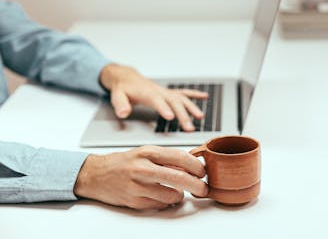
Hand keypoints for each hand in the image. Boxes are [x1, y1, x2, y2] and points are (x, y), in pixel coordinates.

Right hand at [74, 145, 207, 209]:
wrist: (95, 175)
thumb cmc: (124, 162)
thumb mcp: (145, 152)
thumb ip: (167, 158)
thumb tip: (192, 165)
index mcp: (148, 152)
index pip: (180, 157)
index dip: (196, 166)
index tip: (202, 172)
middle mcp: (143, 168)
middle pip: (179, 178)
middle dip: (197, 185)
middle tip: (203, 188)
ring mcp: (138, 186)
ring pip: (172, 195)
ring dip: (180, 195)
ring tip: (177, 191)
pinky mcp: (134, 202)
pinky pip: (160, 205)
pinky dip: (165, 202)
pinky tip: (162, 195)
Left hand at [99, 64, 207, 130]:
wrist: (126, 77)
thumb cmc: (122, 88)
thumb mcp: (116, 96)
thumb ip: (120, 105)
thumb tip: (124, 112)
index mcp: (146, 93)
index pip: (157, 100)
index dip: (164, 108)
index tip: (171, 117)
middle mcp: (159, 91)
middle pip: (173, 102)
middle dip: (183, 114)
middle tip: (189, 127)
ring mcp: (165, 91)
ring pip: (181, 98)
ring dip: (192, 107)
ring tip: (200, 117)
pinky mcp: (168, 93)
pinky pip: (183, 92)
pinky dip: (195, 93)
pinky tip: (204, 96)